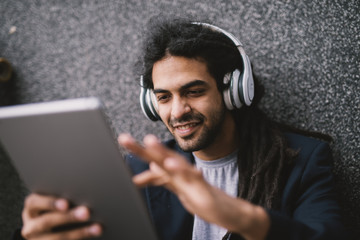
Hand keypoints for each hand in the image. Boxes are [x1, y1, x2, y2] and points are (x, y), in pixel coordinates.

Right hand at [21, 193, 101, 239]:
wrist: (46, 234)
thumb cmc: (55, 211)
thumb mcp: (52, 204)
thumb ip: (63, 199)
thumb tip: (85, 192)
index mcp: (31, 209)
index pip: (34, 202)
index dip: (49, 203)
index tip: (66, 203)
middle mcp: (30, 226)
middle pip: (46, 222)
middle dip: (68, 217)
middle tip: (86, 212)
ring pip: (55, 239)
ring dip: (79, 233)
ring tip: (96, 228)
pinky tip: (92, 234)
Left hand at [118, 134, 269, 239]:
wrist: (233, 213)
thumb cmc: (207, 201)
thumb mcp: (182, 190)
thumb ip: (167, 179)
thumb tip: (152, 167)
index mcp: (177, 176)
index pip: (156, 163)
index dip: (140, 155)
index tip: (123, 146)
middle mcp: (184, 175)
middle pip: (161, 159)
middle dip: (142, 150)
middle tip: (124, 139)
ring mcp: (194, 181)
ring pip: (176, 164)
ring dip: (162, 152)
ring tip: (148, 141)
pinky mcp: (204, 190)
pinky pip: (192, 178)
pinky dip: (181, 170)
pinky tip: (170, 164)